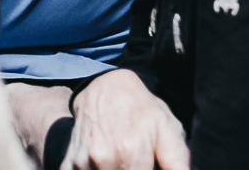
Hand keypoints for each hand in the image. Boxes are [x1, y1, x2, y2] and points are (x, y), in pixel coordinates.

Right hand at [63, 69, 189, 169]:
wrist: (106, 86)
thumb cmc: (141, 108)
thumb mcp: (168, 128)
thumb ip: (178, 161)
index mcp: (130, 152)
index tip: (150, 166)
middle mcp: (103, 159)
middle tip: (138, 161)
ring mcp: (83, 162)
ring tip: (124, 161)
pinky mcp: (71, 163)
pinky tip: (107, 164)